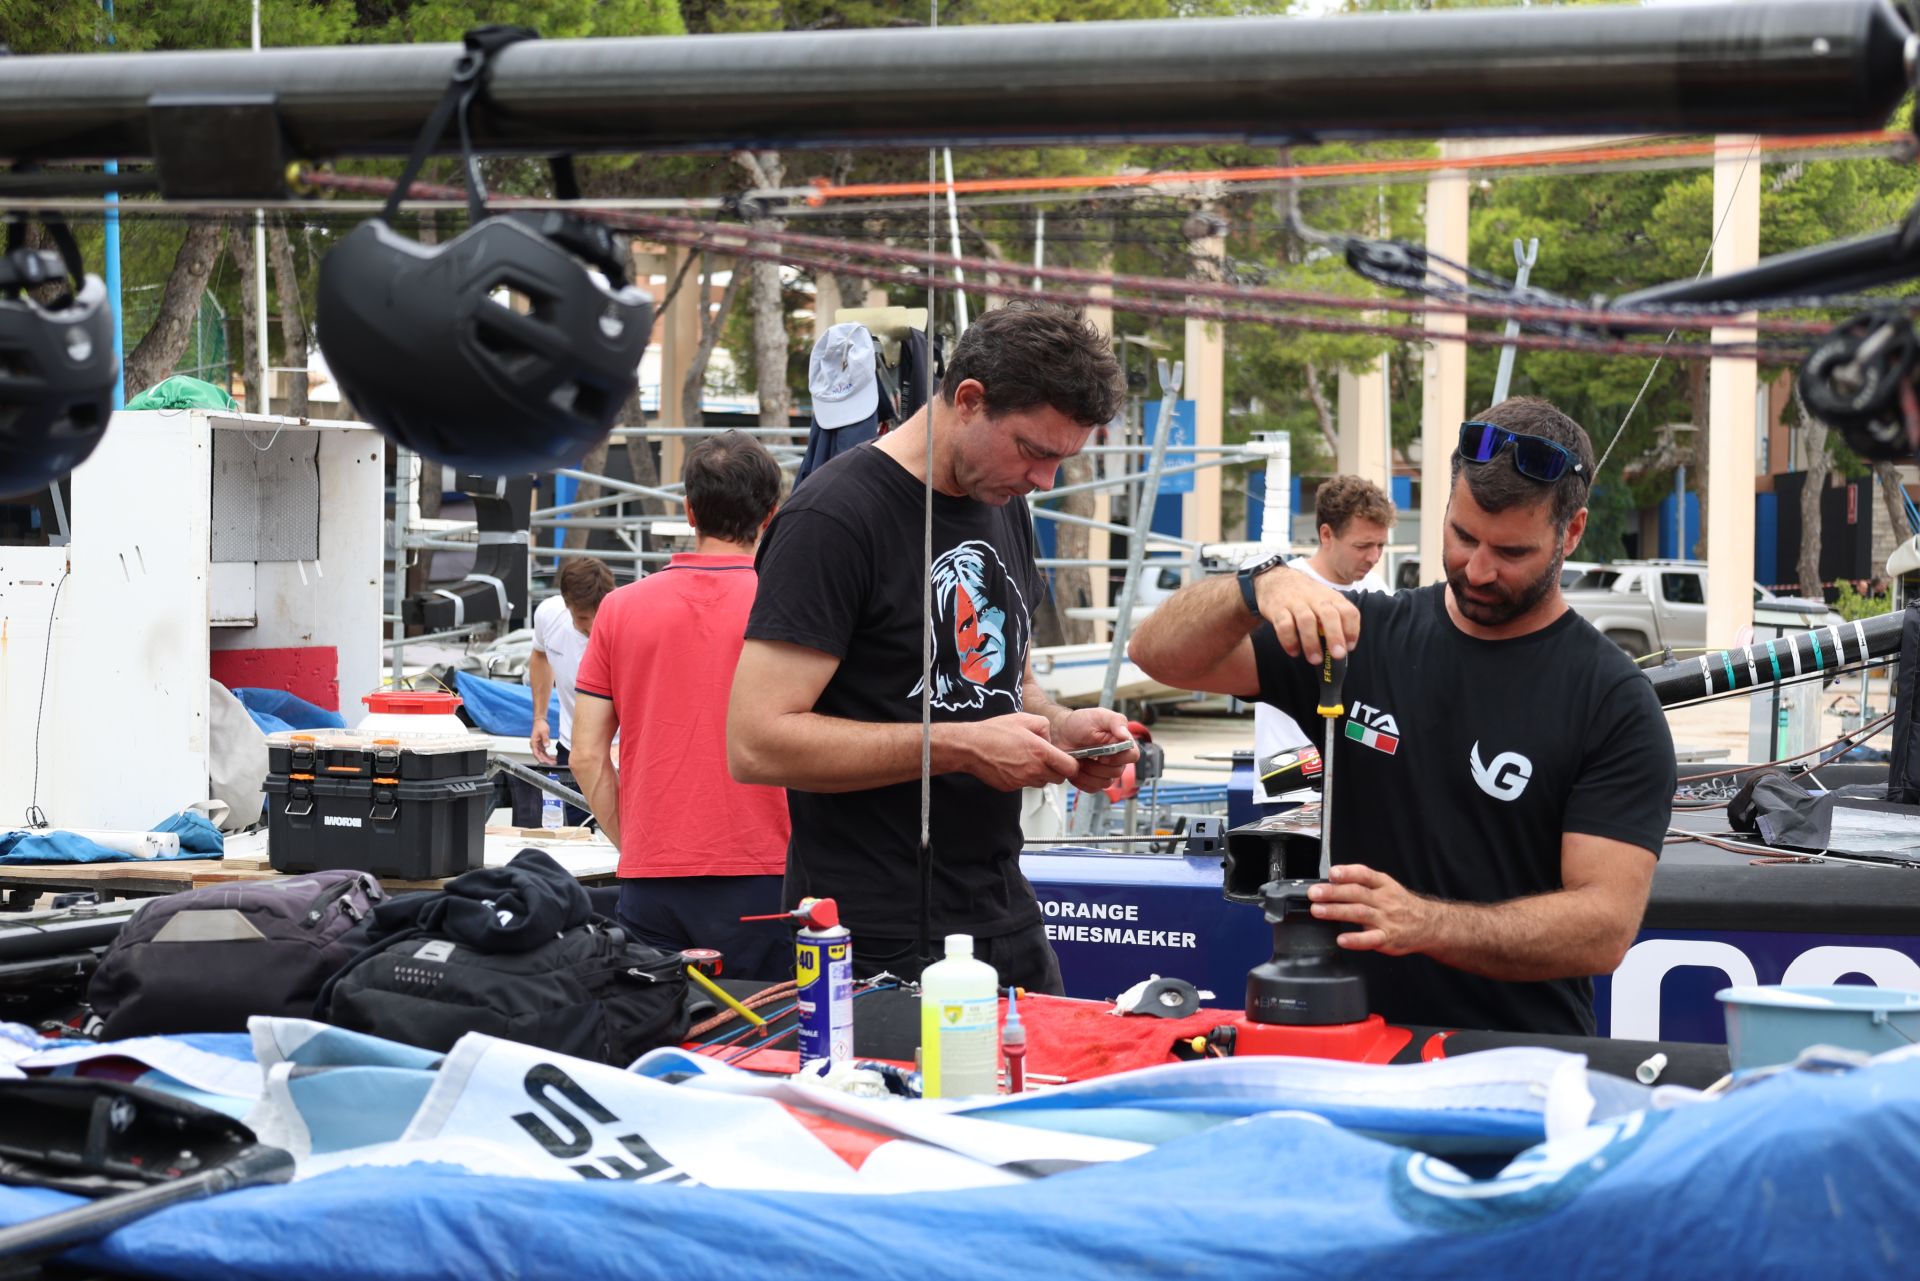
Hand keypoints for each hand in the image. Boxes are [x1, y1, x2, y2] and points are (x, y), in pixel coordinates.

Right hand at [529, 721, 555, 765]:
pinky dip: (548, 756)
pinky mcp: (541, 745)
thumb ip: (545, 739)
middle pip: (540, 756)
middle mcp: (535, 746)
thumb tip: (546, 745)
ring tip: (554, 762)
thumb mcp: (544, 732)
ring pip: (542, 755)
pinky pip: (544, 753)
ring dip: (548, 759)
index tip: (545, 762)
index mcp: (533, 743)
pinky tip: (553, 758)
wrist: (540, 721)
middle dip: (546, 760)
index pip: (536, 753)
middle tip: (553, 763)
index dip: (540, 759)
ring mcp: (538, 746)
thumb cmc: (540, 726)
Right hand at [961, 712, 1078, 791]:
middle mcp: (1034, 770)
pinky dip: (1025, 777)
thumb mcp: (1024, 718)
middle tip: (1047, 758)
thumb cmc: (994, 732)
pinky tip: (1015, 764)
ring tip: (1028, 759)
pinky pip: (1026, 785)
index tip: (1068, 760)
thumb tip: (1049, 738)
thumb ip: (1044, 726)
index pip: (1070, 768)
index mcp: (1040, 752)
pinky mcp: (1011, 787)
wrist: (971, 747)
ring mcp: (1022, 781)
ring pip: (1042, 783)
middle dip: (1057, 770)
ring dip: (1041, 774)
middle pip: (1058, 779)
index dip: (1072, 765)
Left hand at [1051, 707, 1139, 793]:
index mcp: (1121, 744)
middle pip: (1118, 772)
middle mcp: (1116, 759)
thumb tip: (1126, 736)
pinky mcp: (1092, 781)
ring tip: (1079, 759)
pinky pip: (1092, 788)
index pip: (1133, 756)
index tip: (1103, 753)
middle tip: (1085, 754)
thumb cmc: (1080, 722)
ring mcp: (1104, 772)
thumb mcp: (1099, 716)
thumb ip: (1116, 722)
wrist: (1061, 732)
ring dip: (1089, 772)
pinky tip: (1075, 768)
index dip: (1119, 757)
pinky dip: (1081, 780)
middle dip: (1099, 765)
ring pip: (1105, 782)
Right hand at [1255, 567, 1360, 665]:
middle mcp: (1315, 599)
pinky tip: (1294, 652)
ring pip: (1306, 620)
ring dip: (1312, 642)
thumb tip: (1344, 647)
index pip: (1348, 611)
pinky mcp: (1277, 609)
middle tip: (1338, 655)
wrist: (1276, 579)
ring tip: (1315, 659)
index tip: (1350, 647)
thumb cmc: (1306, 597)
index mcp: (1331, 598)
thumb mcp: (1325, 601)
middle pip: (1329, 615)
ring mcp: (1295, 602)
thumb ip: (1336, 620)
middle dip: (1335, 636)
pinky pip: (1284, 625)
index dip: (1352, 629)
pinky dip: (1289, 640)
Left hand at [1307, 863, 1439, 956]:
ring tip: (1318, 911)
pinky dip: (1355, 940)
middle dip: (1333, 892)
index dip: (1348, 872)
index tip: (1332, 873)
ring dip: (1336, 911)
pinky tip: (1342, 939)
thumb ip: (1362, 883)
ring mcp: (1386, 919)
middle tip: (1314, 893)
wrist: (1428, 924)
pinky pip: (1370, 939)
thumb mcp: (1386, 887)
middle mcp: (1384, 900)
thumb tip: (1330, 881)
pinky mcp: (1387, 938)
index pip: (1364, 874)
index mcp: (1383, 885)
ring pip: (1359, 913)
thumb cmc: (1401, 905)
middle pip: (1357, 893)